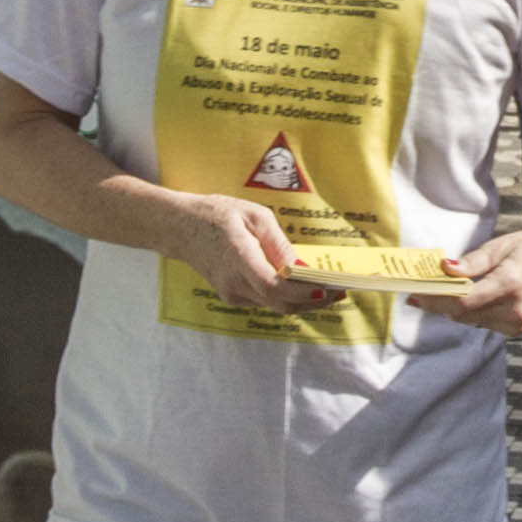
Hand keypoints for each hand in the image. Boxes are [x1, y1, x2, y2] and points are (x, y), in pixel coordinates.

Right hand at [156, 189, 323, 312]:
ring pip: (276, 306)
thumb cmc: (217, 215)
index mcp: (239, 258)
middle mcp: (235, 283)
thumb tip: (301, 266)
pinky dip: (288, 297)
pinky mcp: (234, 296)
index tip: (327, 289)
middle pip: (281, 303)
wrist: (180, 228)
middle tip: (340, 291)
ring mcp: (233, 293)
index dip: (303, 293)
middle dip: (314, 301)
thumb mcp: (253, 216)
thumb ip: (278, 243)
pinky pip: (267, 300)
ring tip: (330, 289)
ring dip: (304, 301)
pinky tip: (303, 286)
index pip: (275, 287)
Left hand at [417, 224, 521, 334]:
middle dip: (440, 303)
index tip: (415, 294)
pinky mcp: (518, 328)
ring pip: (472, 320)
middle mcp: (515, 309)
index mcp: (510, 284)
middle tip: (421, 291)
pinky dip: (472, 312)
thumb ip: (472, 262)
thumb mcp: (502, 246)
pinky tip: (469, 297)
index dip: (435, 300)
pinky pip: (485, 322)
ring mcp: (518, 322)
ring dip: (455, 308)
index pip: (463, 301)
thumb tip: (444, 269)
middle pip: (463, 314)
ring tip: (442, 291)